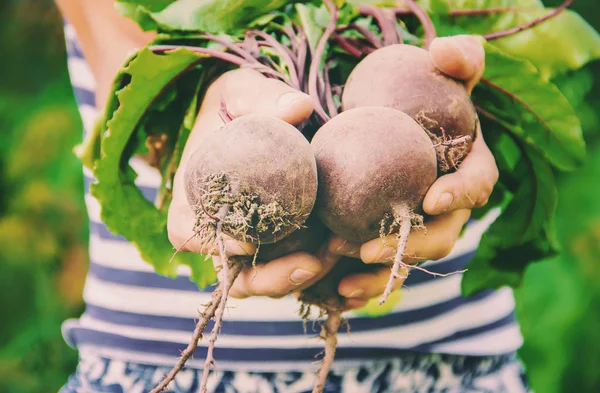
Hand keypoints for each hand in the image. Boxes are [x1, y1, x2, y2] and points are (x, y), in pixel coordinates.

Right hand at [167, 68, 343, 298]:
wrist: (254, 113)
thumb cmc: (239, 103)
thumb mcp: (244, 91)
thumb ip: (263, 98)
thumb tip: (298, 106)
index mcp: (194, 196)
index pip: (188, 232)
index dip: (212, 245)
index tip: (249, 242)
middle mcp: (217, 226)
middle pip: (232, 270)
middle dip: (270, 278)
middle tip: (310, 264)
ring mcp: (247, 238)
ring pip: (263, 278)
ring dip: (297, 276)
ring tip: (335, 255)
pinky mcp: (275, 241)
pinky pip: (290, 264)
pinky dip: (316, 266)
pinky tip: (344, 249)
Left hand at [331, 35, 497, 307]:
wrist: (380, 117)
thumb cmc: (415, 91)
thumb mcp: (437, 68)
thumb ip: (456, 57)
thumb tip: (444, 53)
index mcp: (470, 167)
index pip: (478, 184)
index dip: (462, 194)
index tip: (431, 198)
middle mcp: (448, 204)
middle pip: (443, 235)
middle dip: (412, 246)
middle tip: (372, 247)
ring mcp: (419, 226)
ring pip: (410, 259)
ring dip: (381, 271)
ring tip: (344, 273)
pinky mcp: (390, 237)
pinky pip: (380, 266)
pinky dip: (361, 280)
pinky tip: (334, 290)